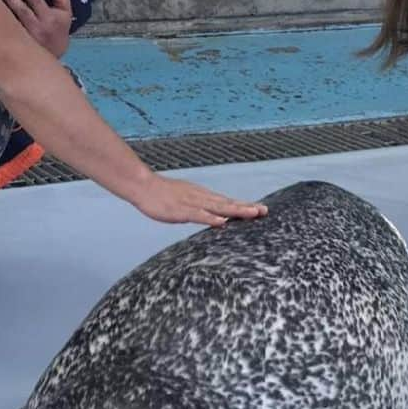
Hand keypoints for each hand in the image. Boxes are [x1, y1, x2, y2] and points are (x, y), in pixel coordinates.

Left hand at [0, 0, 71, 58]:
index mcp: (50, 18)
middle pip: (22, 10)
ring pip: (13, 20)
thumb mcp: (65, 16)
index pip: (36, 1)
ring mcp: (27, 38)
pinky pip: (7, 31)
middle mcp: (38, 28)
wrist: (51, 60)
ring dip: (2, 7)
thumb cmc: (57, 34)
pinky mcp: (17, 44)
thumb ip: (62, 0)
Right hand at [128, 174, 268, 226]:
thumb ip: (202, 211)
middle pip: (228, 204)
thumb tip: (219, 220)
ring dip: (235, 210)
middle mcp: (201, 198)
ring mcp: (192, 203)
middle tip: (265, 211)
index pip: (227, 202)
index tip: (261, 210)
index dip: (244, 206)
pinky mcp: (180, 210)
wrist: (143, 186)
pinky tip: (221, 223)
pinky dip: (210, 218)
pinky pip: (198, 215)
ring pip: (218, 207)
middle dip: (246, 208)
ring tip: (252, 213)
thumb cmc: (162, 195)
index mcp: (203, 196)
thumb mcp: (185, 202)